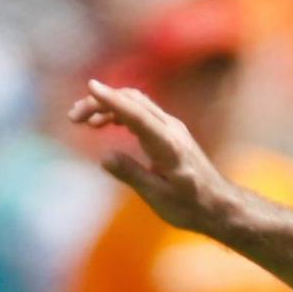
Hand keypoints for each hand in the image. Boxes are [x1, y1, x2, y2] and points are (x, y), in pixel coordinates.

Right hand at [68, 80, 236, 235]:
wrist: (218, 204)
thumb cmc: (191, 205)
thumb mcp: (159, 197)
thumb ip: (132, 175)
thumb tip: (105, 157)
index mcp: (167, 145)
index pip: (136, 114)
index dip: (113, 100)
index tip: (92, 86)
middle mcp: (170, 129)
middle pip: (132, 101)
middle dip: (101, 102)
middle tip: (74, 117)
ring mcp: (171, 127)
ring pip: (136, 103)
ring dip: (108, 105)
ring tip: (82, 121)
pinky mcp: (169, 132)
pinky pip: (141, 112)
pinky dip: (119, 112)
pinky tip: (103, 124)